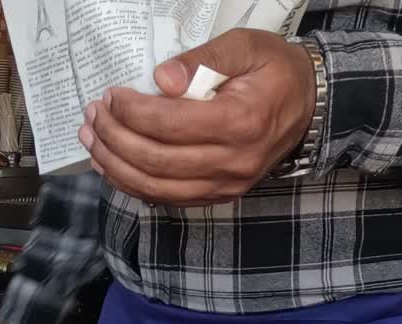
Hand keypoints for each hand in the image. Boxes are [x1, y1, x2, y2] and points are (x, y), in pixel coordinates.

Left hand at [78, 29, 316, 206]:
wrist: (310, 105)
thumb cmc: (275, 71)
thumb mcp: (245, 47)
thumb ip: (202, 60)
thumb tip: (160, 80)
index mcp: (241, 122)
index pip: (170, 125)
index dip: (132, 112)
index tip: (112, 95)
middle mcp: (233, 162)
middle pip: (156, 161)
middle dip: (114, 138)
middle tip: (93, 116)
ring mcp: (226, 185)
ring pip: (155, 187)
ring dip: (114, 165)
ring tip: (91, 139)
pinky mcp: (217, 195)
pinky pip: (165, 198)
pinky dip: (131, 184)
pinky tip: (111, 164)